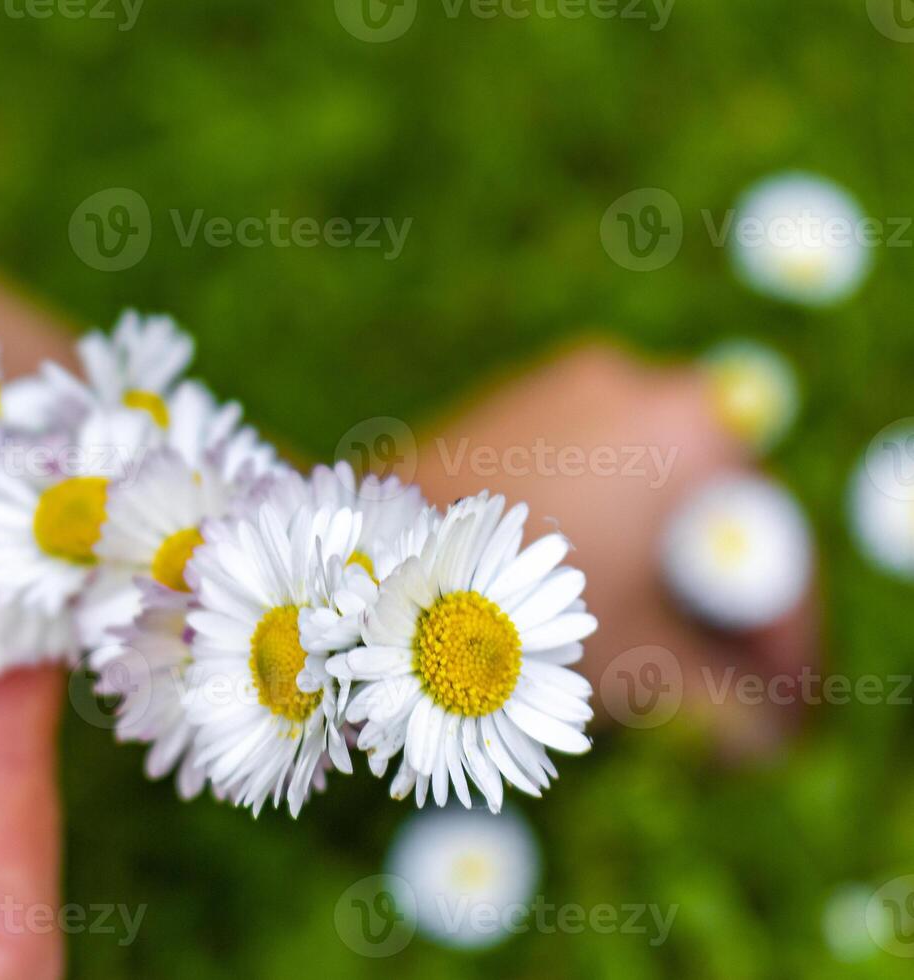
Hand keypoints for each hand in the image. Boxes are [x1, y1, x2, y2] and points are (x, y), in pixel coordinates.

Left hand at [417, 344, 818, 754]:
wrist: (374, 552)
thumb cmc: (507, 603)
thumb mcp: (635, 661)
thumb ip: (723, 702)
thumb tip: (764, 733)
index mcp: (697, 431)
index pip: (774, 553)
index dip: (783, 644)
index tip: (779, 707)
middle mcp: (645, 387)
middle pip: (715, 520)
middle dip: (717, 613)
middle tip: (718, 692)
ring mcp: (576, 387)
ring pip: (653, 498)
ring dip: (662, 579)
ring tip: (654, 660)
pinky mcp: (522, 403)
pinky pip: (597, 475)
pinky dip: (609, 537)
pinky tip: (594, 606)